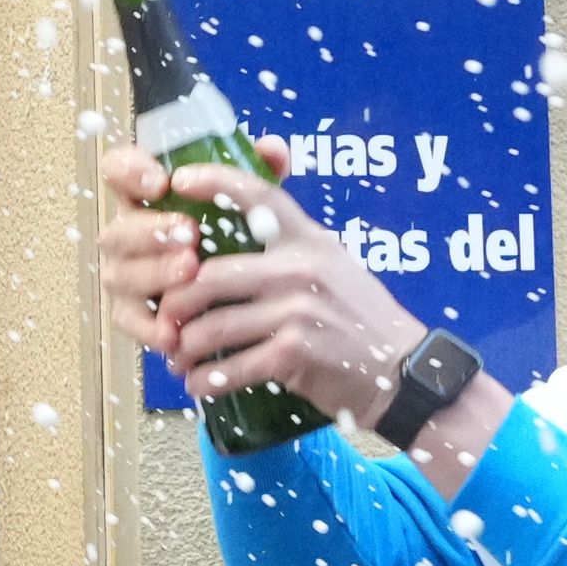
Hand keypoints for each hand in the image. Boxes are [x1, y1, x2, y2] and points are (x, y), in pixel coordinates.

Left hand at [96, 141, 423, 430]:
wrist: (402, 370)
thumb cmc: (360, 320)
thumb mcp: (333, 266)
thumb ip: (290, 251)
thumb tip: (234, 245)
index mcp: (309, 240)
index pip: (257, 196)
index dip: (214, 181)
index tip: (177, 180)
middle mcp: (302, 269)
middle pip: (210, 276)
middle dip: (176, 302)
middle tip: (164, 318)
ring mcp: (298, 311)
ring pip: (214, 326)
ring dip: (186, 348)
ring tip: (177, 359)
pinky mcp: (295, 353)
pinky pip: (233, 367)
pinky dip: (207, 381)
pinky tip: (197, 385)